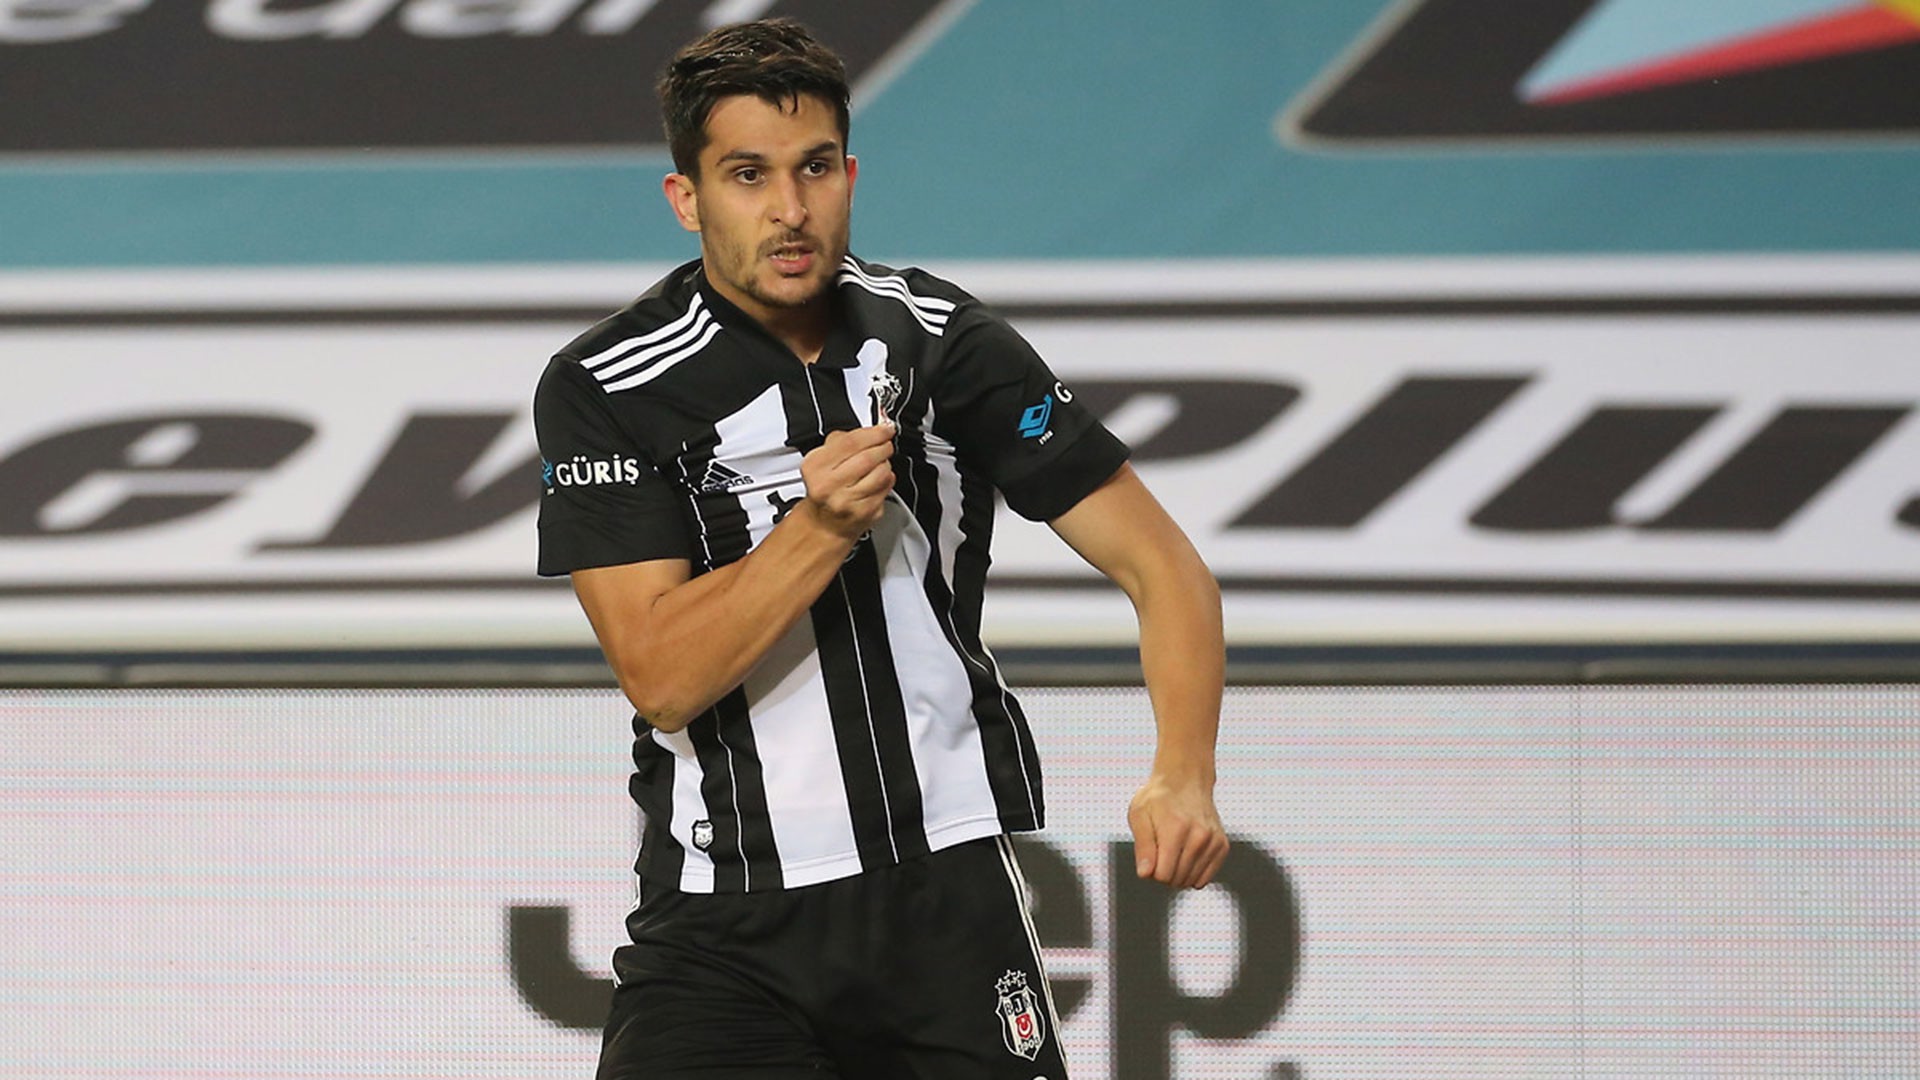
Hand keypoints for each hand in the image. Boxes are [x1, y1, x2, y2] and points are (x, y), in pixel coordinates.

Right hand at [801, 423, 895, 538]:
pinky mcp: (864, 513)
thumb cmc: (826, 488)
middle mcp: (829, 486)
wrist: (824, 523)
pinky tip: (879, 480)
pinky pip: (886, 489)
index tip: (885, 429)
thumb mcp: (821, 460)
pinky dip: (887, 480)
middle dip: (883, 447)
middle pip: (867, 457)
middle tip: (886, 444)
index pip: (850, 442)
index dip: (873, 433)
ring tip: (880, 463)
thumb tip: (871, 428)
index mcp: (816, 467)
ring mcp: (847, 502)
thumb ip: (842, 440)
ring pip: (881, 473)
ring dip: (886, 464)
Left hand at [1127, 773, 1228, 888]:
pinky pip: (1205, 878)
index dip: (1151, 871)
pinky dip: (1193, 873)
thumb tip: (1145, 874)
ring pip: (1191, 882)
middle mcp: (1199, 836)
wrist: (1185, 780)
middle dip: (1163, 872)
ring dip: (1178, 873)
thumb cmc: (1158, 799)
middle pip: (1176, 880)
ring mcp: (1213, 842)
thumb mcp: (1139, 815)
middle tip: (1160, 850)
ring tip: (1173, 850)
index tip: (1150, 855)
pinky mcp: (1222, 846)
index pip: (1162, 875)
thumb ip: (1143, 847)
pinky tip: (1186, 855)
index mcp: (1176, 829)